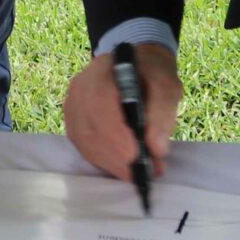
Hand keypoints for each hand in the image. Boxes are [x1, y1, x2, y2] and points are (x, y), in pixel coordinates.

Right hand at [62, 42, 181, 180]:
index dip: (114, 131)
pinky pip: (84, 148)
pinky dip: (105, 161)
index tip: (135, 156)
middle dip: (117, 155)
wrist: (137, 66)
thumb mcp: (166, 85)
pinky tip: (125, 167)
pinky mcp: (74, 124)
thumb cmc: (151, 75)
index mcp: (101, 70)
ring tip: (139, 173)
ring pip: (85, 142)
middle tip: (145, 172)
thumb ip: (163, 112)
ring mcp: (73, 107)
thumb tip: (157, 149)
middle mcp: (79, 88)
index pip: (99, 102)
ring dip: (112, 163)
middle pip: (89, 127)